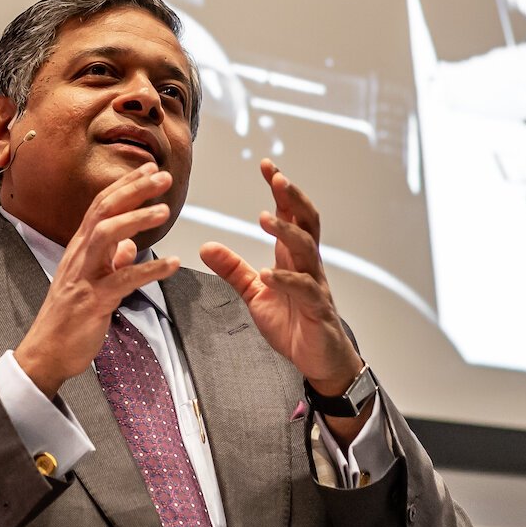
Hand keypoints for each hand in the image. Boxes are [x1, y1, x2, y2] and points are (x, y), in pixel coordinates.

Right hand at [13, 163, 180, 397]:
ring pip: (106, 236)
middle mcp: (79, 255)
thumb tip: (131, 245)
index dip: (126, 185)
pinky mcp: (93, 302)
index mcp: (80, 248)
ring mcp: (83, 277)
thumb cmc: (69, 318)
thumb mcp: (92, 282)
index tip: (151, 170)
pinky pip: (123, 280)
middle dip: (134, 190)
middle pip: (104, 211)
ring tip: (164, 210)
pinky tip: (172, 264)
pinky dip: (149, 270)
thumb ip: (112, 261)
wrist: (46, 353)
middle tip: (162, 176)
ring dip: (136, 219)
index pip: (102, 206)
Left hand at [199, 159, 363, 398]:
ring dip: (285, 231)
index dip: (281, 191)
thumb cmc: (294, 324)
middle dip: (293, 198)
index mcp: (292, 258)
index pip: (290, 216)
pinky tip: (268, 274)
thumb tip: (207, 246)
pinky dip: (285, 280)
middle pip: (307, 222)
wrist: (318, 359)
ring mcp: (314, 285)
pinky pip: (304, 289)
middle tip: (278, 177)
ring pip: (306, 250)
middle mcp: (306, 265)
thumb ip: (233, 269)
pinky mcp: (317, 309)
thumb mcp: (254, 294)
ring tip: (264, 219)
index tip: (267, 166)